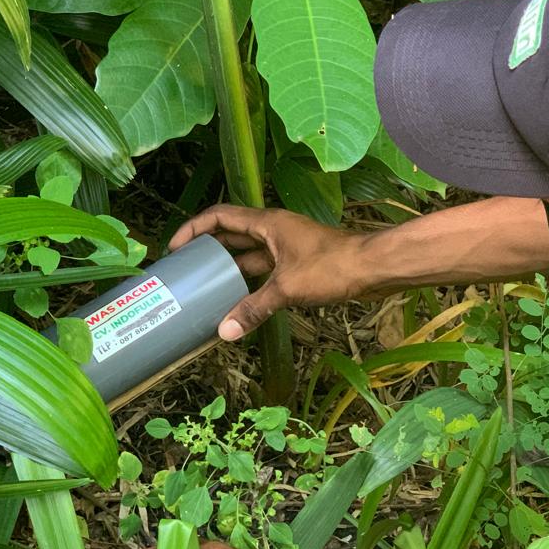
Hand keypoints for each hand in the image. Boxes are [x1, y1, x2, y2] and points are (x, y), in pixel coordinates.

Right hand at [170, 205, 369, 339]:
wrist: (373, 269)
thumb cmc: (332, 267)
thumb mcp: (287, 288)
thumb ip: (254, 308)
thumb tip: (224, 332)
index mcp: (267, 223)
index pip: (220, 216)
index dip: (194, 228)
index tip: (175, 248)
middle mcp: (274, 231)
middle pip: (232, 236)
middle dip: (208, 251)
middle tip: (186, 271)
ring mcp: (287, 247)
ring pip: (250, 256)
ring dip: (229, 269)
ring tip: (206, 289)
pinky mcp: (299, 265)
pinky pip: (266, 271)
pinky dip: (251, 283)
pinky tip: (240, 302)